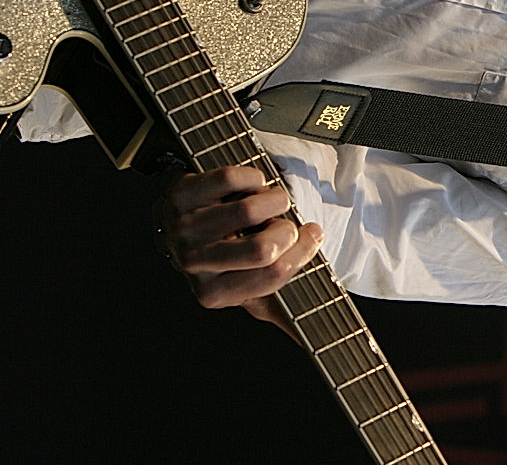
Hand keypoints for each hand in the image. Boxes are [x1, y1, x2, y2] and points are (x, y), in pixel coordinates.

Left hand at [160, 166, 323, 333]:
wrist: (191, 226)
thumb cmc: (230, 259)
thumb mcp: (254, 290)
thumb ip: (283, 315)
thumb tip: (310, 343)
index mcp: (213, 294)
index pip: (273, 274)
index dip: (302, 251)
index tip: (312, 235)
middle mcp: (193, 264)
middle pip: (263, 248)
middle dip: (289, 230)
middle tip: (286, 224)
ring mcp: (184, 228)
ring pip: (249, 209)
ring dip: (274, 199)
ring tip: (269, 203)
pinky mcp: (181, 194)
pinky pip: (231, 179)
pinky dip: (253, 177)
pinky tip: (251, 185)